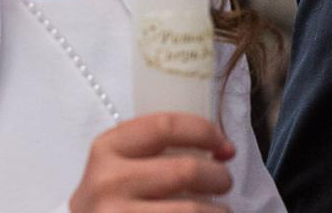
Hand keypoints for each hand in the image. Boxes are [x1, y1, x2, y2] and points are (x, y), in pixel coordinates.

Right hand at [69, 112, 235, 212]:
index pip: (166, 126)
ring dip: (218, 210)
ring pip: (192, 209)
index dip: (205, 132)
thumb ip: (160, 149)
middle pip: (185, 170)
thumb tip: (223, 149)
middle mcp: (109, 182)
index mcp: (108, 149)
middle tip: (223, 183)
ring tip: (217, 210)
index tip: (223, 144)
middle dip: (218, 176)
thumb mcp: (119, 164)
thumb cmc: (110, 197)